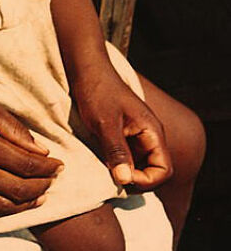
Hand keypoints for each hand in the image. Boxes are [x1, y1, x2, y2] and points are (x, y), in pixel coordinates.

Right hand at [0, 91, 62, 215]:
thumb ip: (15, 129)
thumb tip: (42, 152)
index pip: (26, 166)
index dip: (48, 168)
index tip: (60, 164)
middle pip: (19, 190)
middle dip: (43, 186)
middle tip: (54, 178)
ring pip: (4, 208)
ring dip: (28, 204)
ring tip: (42, 194)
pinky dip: (7, 210)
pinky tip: (18, 202)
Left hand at [73, 68, 172, 189]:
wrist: (87, 70)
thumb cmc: (98, 92)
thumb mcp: (105, 123)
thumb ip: (117, 151)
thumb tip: (125, 180)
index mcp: (152, 132)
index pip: (164, 170)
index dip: (147, 180)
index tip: (123, 177)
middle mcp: (149, 137)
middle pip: (153, 172)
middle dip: (136, 180)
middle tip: (111, 177)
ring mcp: (136, 137)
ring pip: (139, 167)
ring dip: (125, 174)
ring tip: (105, 171)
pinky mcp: (123, 137)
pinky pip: (126, 159)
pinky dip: (117, 165)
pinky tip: (101, 163)